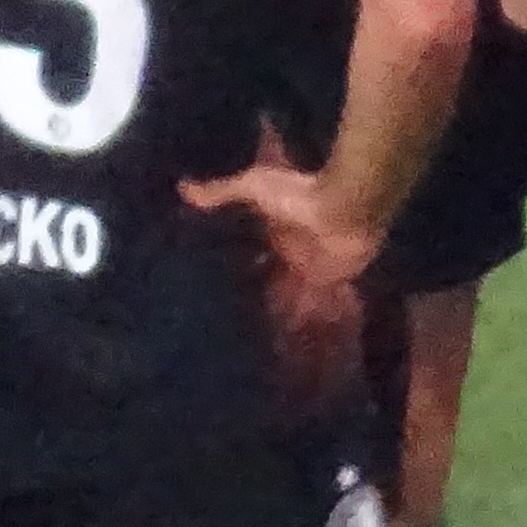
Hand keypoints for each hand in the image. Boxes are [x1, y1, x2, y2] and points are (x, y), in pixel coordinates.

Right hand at [187, 144, 386, 361]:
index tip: (213, 279)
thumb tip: (182, 187)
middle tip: (230, 315)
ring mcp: (309, 267)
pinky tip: (291, 340)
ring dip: (278, 309)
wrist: (344, 207)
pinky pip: (314, 304)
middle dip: (255, 289)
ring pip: (289, 293)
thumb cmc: (299, 194)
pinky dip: (304, 318)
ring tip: (257, 336)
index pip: (251, 248)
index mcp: (272, 228)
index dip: (236, 262)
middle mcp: (289, 249)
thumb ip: (222, 192)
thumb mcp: (253, 187)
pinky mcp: (328, 282)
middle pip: (269, 273)